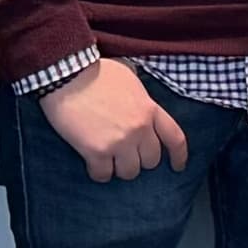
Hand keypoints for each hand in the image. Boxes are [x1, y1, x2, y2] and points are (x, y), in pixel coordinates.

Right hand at [41, 58, 187, 181]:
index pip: (175, 138)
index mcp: (150, 109)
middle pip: (151, 160)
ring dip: (119, 168)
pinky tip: (93, 164)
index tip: (177, 167)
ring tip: (109, 159)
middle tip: (126, 154)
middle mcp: (140, 128)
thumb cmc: (96, 72)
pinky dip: (99, 173)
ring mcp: (120, 142)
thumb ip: (140, 100)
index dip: (179, 156)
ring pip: (129, 172)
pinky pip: (103, 175)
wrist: (69, 75)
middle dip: (139, 160)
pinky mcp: (97, 152)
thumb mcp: (129, 80)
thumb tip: (141, 110)